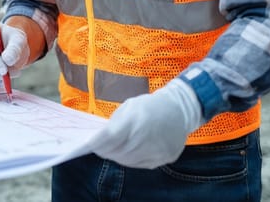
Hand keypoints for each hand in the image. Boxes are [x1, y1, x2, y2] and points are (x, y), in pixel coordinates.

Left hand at [86, 78, 204, 168]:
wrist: (181, 110)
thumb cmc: (151, 106)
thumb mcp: (130, 106)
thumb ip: (115, 123)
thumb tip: (100, 138)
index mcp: (137, 121)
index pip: (110, 138)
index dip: (97, 143)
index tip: (88, 144)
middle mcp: (147, 138)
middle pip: (118, 152)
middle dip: (105, 150)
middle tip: (98, 147)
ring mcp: (157, 150)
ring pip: (128, 160)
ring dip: (116, 156)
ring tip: (111, 150)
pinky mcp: (164, 158)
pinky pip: (141, 163)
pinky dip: (131, 159)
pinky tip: (127, 152)